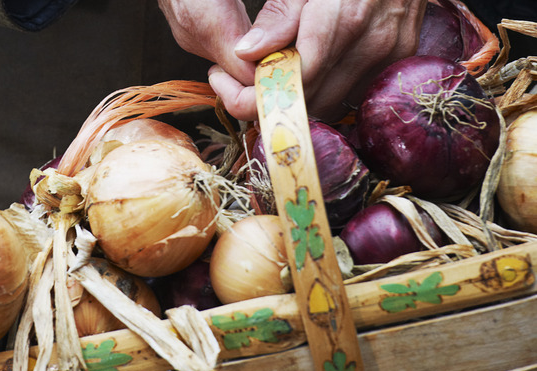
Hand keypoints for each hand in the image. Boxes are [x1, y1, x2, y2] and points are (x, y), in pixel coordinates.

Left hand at [162, 0, 427, 121]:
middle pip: (310, 97)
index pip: (296, 78)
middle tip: (235, 83)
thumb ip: (279, 16)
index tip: (221, 82)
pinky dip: (322, 92)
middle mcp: (372, 43)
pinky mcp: (399, 62)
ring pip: (329, 104)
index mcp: (345, 17)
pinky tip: (303, 75)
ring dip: (294, 100)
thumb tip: (246, 53)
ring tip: (270, 77)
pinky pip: (350, 95)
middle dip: (267, 99)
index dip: (254, 92)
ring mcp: (390, 55)